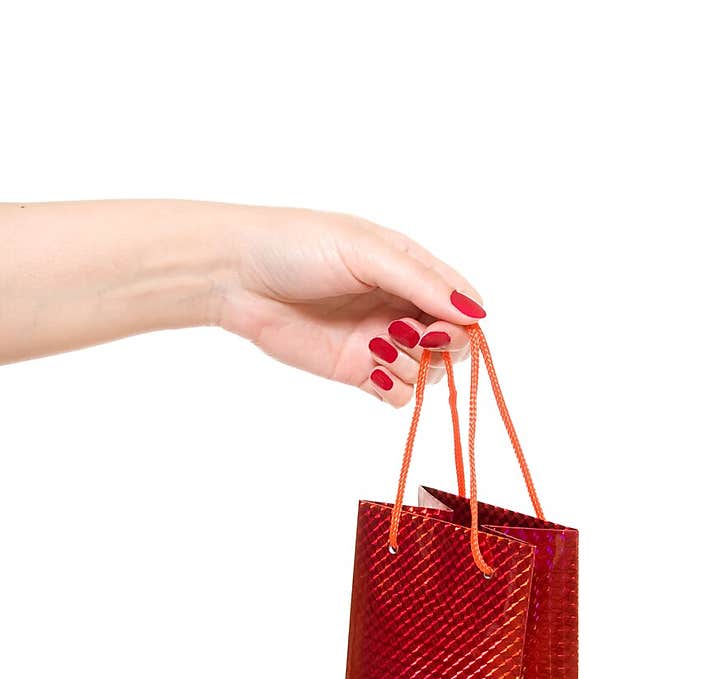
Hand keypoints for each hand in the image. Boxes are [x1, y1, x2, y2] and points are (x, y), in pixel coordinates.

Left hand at [219, 207, 485, 406]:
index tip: (445, 326)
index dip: (464, 319)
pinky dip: (397, 389)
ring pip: (427, 370)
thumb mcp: (366, 252)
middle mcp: (399, 304)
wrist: (237, 277)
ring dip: (416, 366)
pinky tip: (374, 371)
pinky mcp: (357, 370)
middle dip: (443, 346)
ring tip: (378, 349)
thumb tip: (476, 313)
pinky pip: (398, 393)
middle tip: (415, 337)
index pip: (460, 300)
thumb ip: (421, 282)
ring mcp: (379, 339)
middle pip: (450, 341)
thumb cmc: (297, 247)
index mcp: (408, 267)